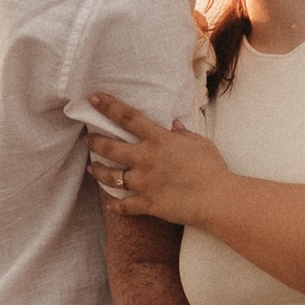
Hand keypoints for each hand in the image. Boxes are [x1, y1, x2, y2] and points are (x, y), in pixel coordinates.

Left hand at [89, 97, 229, 230]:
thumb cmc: (212, 168)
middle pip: (109, 147)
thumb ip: (183, 133)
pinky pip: (124, 206)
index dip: (108, 106)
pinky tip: (110, 206)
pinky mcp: (147, 203)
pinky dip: (116, 206)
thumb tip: (174, 124)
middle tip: (87, 140)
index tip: (93, 98)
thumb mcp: (199, 143)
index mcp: (159, 140)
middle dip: (94, 142)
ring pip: (110, 177)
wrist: (217, 198)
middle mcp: (145, 158)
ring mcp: (144, 182)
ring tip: (91, 169)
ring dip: (98, 172)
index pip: (128, 118)